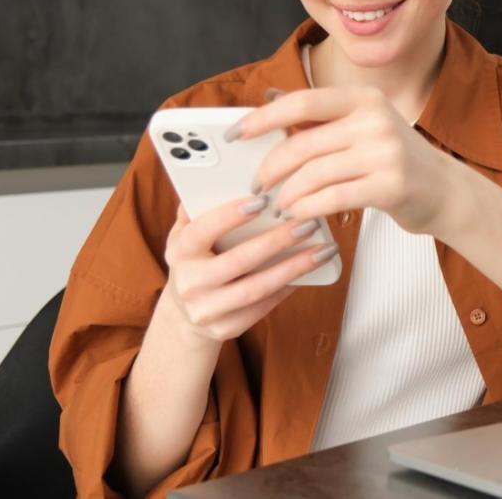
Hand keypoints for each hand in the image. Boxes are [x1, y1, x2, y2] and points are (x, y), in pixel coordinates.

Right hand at [160, 195, 337, 343]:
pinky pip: (263, 307)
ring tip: (321, 250)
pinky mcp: (226, 328)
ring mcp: (206, 310)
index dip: (231, 215)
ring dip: (293, 267)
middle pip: (239, 261)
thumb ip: (199, 207)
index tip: (263, 200)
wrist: (185, 314)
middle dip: (277, 241)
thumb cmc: (195, 261)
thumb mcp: (185, 234)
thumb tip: (223, 173)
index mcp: (180, 252)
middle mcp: (190, 283)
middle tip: (308, 223)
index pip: (202, 230)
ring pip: (257, 288)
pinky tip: (308, 271)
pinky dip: (288, 287)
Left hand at [228, 87, 465, 237]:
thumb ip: (317, 115)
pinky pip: (332, 198)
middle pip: (303, 143)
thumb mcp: (360, 126)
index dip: (263, 118)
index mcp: (363, 99)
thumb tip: (268, 96)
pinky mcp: (391, 185)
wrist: (444, 190)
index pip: (302, 102)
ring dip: (287, 195)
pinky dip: (307, 210)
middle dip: (271, 169)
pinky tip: (298, 217)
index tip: (236, 135)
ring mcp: (385, 152)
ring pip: (313, 174)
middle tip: (256, 186)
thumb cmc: (395, 160)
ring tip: (277, 207)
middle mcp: (375, 119)